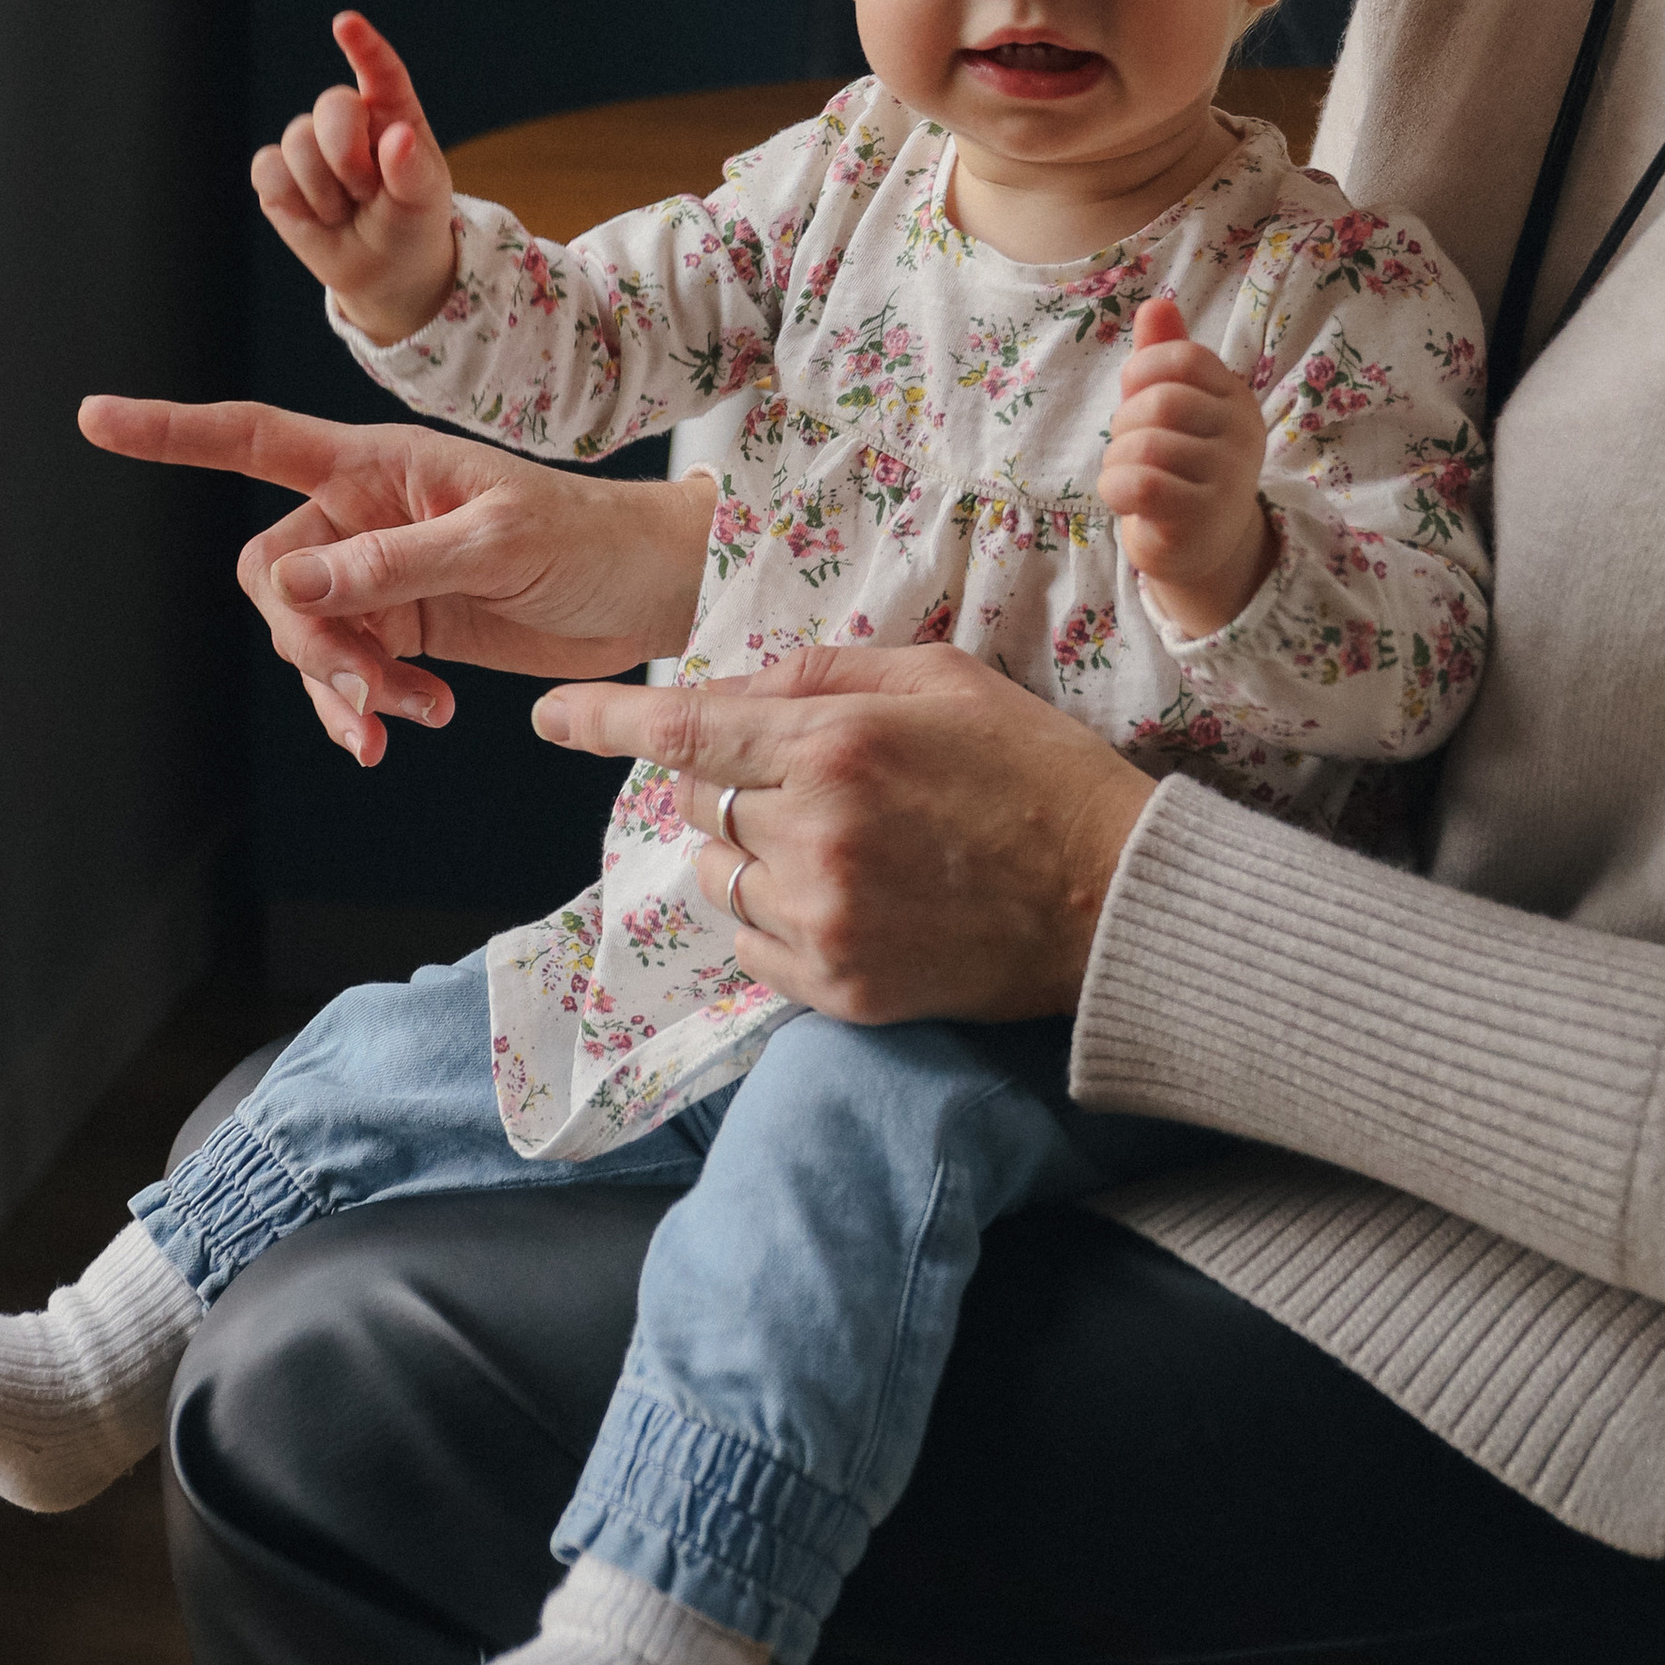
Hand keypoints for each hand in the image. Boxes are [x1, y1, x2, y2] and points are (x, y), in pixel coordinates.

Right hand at [79, 393, 715, 766]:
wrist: (647, 591)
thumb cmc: (586, 537)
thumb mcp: (495, 543)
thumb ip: (392, 564)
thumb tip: (288, 586)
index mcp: (376, 462)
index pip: (253, 439)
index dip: (172, 432)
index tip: (95, 417)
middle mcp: (364, 514)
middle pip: (272, 575)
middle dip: (307, 638)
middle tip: (369, 689)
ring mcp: (381, 576)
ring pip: (306, 635)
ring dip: (340, 686)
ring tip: (405, 720)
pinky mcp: (406, 631)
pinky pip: (347, 673)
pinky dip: (363, 707)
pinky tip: (404, 730)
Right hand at [250, 12, 459, 345]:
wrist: (383, 269)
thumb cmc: (410, 223)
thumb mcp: (424, 201)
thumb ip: (412, 170)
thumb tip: (397, 137)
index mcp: (393, 111)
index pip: (379, 70)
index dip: (362, 45)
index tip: (345, 23)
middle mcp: (348, 118)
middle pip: (331, 106)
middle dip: (347, 154)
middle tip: (366, 192)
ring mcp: (308, 142)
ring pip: (297, 141)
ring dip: (325, 190)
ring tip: (347, 210)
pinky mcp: (276, 172)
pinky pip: (269, 170)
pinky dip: (294, 200)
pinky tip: (316, 216)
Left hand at [529, 647, 1153, 1024]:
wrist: (1114, 899)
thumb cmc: (1035, 771)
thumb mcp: (942, 679)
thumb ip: (826, 676)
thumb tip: (738, 685)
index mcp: (837, 747)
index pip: (682, 732)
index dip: (602, 721)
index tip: (550, 718)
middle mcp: (816, 835)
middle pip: (699, 802)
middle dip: (728, 782)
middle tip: (812, 781)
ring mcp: (825, 920)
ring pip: (720, 876)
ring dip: (751, 851)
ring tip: (846, 843)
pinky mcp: (842, 988)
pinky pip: (753, 946)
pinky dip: (775, 918)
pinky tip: (852, 897)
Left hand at [1098, 296, 1275, 636]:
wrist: (1202, 544)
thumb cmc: (1180, 463)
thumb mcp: (1174, 403)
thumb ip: (1164, 355)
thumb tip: (1156, 302)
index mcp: (1234, 397)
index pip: (1186, 358)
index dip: (1143, 370)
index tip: (1136, 394)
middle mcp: (1240, 434)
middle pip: (1161, 402)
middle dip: (1125, 421)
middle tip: (1130, 445)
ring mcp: (1226, 478)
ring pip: (1145, 446)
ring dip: (1118, 460)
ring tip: (1130, 473)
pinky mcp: (1200, 518)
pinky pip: (1140, 485)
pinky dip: (1115, 487)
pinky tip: (1123, 496)